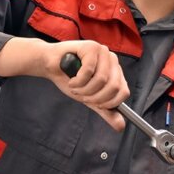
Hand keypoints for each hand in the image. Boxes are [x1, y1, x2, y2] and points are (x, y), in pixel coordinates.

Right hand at [0, 37, 128, 129]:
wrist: (50, 66)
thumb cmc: (70, 79)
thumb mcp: (90, 99)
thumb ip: (105, 111)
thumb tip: (120, 127)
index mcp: (116, 71)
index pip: (123, 92)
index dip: (107, 102)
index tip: (93, 102)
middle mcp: (112, 60)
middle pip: (113, 87)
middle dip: (94, 97)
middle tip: (81, 94)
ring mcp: (102, 51)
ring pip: (101, 80)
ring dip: (84, 89)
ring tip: (75, 86)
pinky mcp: (91, 46)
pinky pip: (88, 71)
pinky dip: (77, 81)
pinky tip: (71, 79)